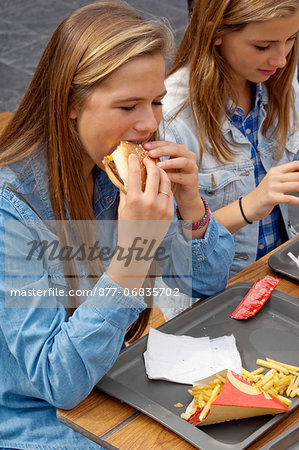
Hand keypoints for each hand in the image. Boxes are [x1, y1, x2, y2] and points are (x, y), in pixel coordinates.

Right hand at [107, 154, 173, 288]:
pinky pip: (169, 193)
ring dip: (161, 172)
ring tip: (156, 169)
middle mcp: (149, 202)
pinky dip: (165, 186)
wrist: (138, 247)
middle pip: (154, 173)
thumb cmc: (127, 226)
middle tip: (148, 159)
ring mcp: (162, 207)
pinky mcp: (170, 212)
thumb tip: (124, 173)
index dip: (134, 161)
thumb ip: (125, 190)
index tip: (133, 155)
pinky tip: (161, 182)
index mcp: (134, 200)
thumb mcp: (122, 207)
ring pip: (165, 181)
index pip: (135, 173)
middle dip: (150, 163)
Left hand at [144, 140, 200, 207]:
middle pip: (176, 149)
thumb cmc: (171, 180)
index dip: (156, 144)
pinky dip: (172, 176)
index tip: (144, 146)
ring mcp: (192, 168)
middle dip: (162, 151)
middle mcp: (189, 156)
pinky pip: (182, 176)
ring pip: (182, 161)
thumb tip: (138, 156)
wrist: (185, 196)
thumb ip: (156, 161)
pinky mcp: (193, 180)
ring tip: (158, 165)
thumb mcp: (164, 168)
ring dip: (169, 162)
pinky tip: (163, 178)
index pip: (168, 143)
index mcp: (181, 151)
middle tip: (150, 154)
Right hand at [242, 160, 298, 221]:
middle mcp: (273, 177)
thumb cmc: (264, 194)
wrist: (249, 205)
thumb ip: (286, 178)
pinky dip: (298, 201)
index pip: (295, 164)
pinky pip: (290, 199)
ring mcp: (272, 187)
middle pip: (297, 175)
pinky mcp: (271, 198)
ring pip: (296, 185)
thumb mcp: (273, 182)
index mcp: (275, 171)